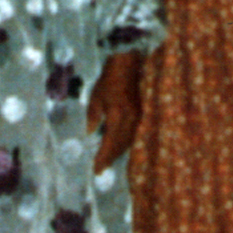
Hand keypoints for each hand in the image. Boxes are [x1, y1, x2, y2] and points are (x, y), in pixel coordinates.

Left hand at [87, 51, 141, 173]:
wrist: (130, 63)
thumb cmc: (110, 77)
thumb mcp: (97, 95)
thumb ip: (93, 115)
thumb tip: (90, 132)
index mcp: (117, 115)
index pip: (109, 143)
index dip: (102, 158)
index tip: (95, 169)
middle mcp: (130, 120)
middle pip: (120, 146)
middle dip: (110, 158)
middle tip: (100, 168)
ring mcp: (138, 117)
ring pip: (128, 142)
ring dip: (118, 153)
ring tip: (107, 160)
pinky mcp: (142, 114)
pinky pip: (133, 134)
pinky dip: (125, 144)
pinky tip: (120, 147)